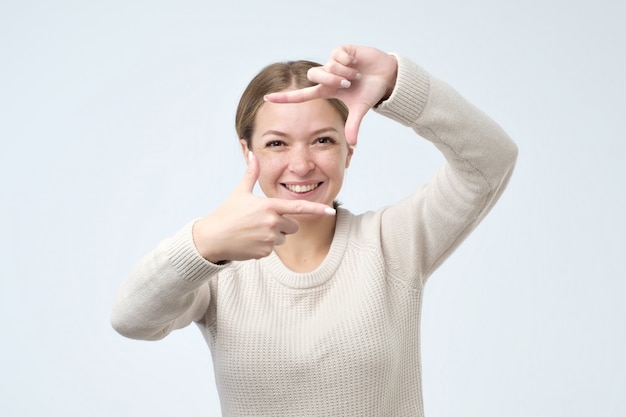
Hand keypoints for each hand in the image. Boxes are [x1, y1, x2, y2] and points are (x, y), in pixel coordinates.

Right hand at [192, 153, 335, 262]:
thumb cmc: (226, 213)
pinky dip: (264, 246)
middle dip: (283, 224)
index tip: (330, 210)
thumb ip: (251, 174)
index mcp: (269, 206)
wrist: (212, 238)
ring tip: (254, 231)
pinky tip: (250, 241)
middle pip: (293, 225)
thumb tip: (253, 155)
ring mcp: (269, 239)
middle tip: (262, 221)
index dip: (317, 209)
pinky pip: (272, 249)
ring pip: (283, 238)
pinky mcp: (264, 253)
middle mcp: (272, 223)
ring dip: (273, 236)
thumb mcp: (240, 193)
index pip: (299, 208)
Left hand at [264, 45, 397, 145]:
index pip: (301, 95)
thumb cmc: (370, 92)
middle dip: (332, 79)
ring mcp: (333, 62)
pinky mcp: (342, 50)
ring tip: (356, 73)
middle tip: (348, 82)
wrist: (387, 76)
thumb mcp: (360, 109)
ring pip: (328, 64)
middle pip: (315, 75)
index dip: (285, 98)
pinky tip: (356, 61)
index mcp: (327, 90)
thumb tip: (352, 144)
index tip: (267, 99)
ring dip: (344, 71)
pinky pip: (338, 54)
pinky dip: (349, 60)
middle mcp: (327, 76)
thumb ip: (353, 125)